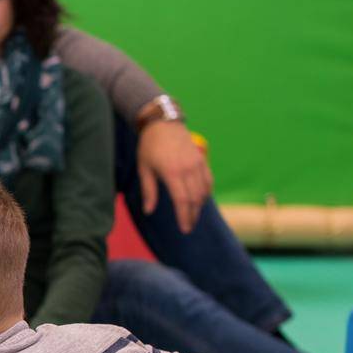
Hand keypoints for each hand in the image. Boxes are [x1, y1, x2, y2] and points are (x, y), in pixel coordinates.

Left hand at [136, 120, 212, 234]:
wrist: (163, 123)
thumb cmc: (149, 146)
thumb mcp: (144, 169)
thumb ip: (148, 191)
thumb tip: (149, 211)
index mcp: (172, 173)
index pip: (182, 201)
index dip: (185, 217)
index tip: (184, 229)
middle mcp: (188, 169)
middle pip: (195, 198)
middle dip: (193, 215)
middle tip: (188, 227)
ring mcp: (197, 163)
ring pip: (204, 190)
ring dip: (200, 205)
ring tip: (193, 215)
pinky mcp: (202, 159)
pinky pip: (208, 180)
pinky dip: (206, 192)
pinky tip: (201, 200)